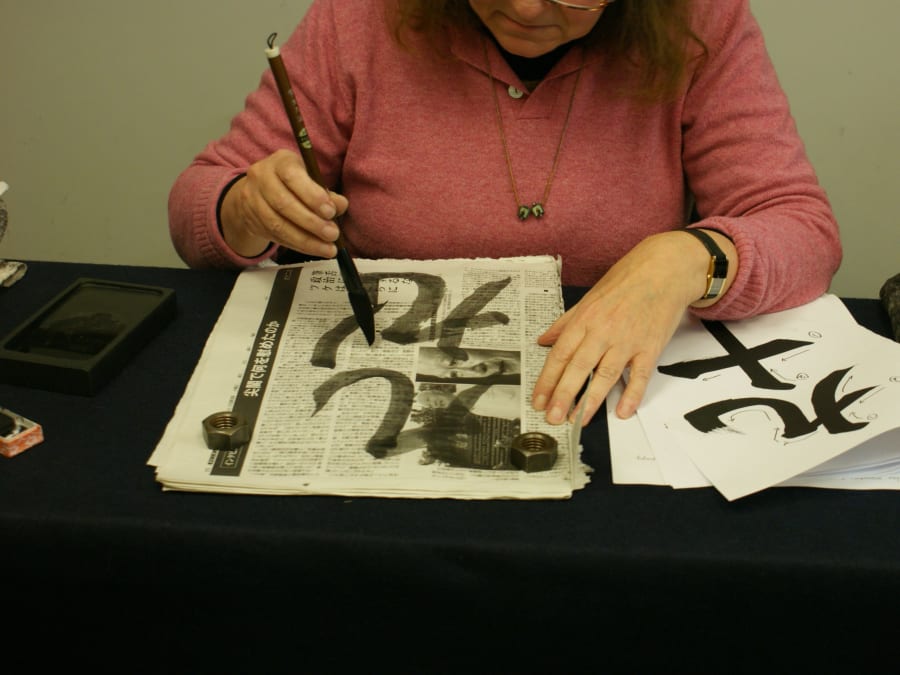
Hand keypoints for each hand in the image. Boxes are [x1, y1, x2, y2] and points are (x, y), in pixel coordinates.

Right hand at [219, 149, 348, 257]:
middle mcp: (261, 178)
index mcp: (279, 161)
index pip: (292, 176)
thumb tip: (340, 205)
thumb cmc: (293, 182)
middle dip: (311, 222)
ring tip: (328, 248)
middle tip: (333, 234)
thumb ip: (325, 192)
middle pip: (283, 204)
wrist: (258, 191)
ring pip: (278, 225)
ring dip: (306, 240)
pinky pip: (276, 237)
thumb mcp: (309, 178)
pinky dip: (299, 246)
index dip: (312, 196)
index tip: (331, 212)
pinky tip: (315, 249)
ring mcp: (253, 200)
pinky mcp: (252, 221)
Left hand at [531, 231, 717, 425]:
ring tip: (577, 420)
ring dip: (591, 400)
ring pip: (606, 375)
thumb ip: (567, 322)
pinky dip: (632, 394)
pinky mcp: (651, 347)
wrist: (665, 268)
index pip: (560, 354)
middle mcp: (604, 330)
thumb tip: (544, 340)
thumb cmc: (627, 281)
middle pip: (579, 367)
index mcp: (585, 318)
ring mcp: (628, 340)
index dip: (547, 379)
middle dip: (563, 395)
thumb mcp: (590, 297)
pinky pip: (640, 375)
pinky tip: (622, 411)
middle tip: (552, 417)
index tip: (538, 400)